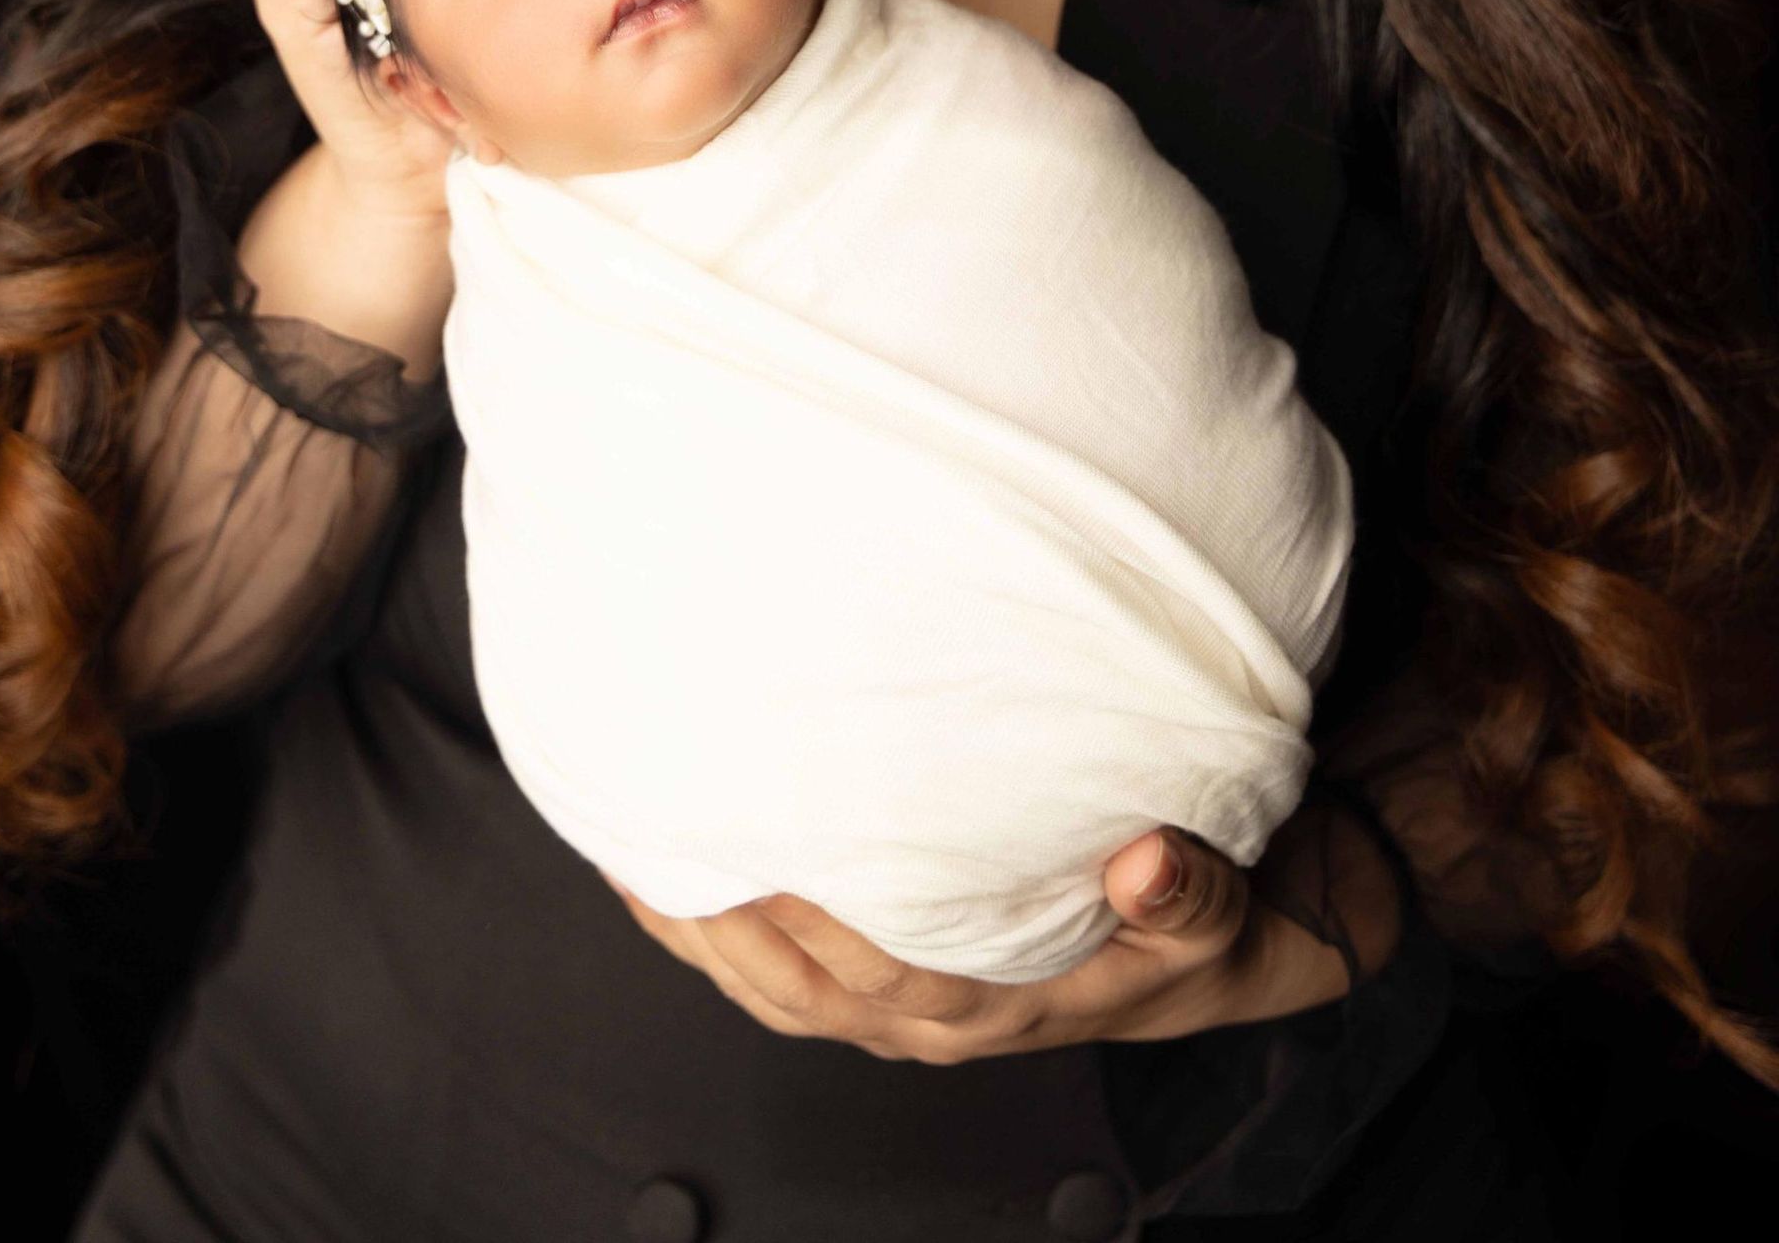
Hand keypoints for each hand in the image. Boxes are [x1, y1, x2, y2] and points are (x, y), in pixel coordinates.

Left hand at [596, 827, 1352, 1062]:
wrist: (1206, 958)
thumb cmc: (1191, 929)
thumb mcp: (1214, 906)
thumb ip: (1184, 887)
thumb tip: (1145, 861)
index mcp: (996, 997)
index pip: (883, 966)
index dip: (814, 916)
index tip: (759, 847)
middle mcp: (936, 1016)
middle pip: (804, 983)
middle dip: (726, 918)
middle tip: (661, 833)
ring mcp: (905, 1012)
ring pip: (778, 993)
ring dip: (704, 934)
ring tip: (636, 859)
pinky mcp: (890, 992)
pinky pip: (783, 986)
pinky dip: (719, 943)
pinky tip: (672, 892)